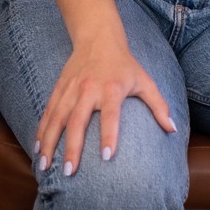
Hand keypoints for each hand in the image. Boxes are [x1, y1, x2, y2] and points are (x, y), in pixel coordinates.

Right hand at [34, 35, 175, 174]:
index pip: (110, 115)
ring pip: (57, 118)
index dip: (110, 135)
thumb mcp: (145, 80)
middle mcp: (88, 89)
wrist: (98, 37)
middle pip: (77, 121)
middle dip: (72, 148)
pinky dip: (41, 130)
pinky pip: (48, 112)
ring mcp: (70, 89)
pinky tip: (36, 148)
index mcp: (111, 88)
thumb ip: (159, 105)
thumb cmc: (125, 65)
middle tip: (69, 172)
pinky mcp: (59, 88)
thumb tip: (173, 129)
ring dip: (49, 143)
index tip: (107, 157)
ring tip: (45, 166)